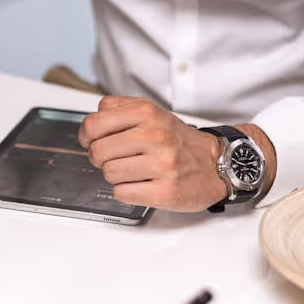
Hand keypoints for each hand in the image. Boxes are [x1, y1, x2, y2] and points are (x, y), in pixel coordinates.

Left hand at [79, 96, 226, 211]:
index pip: (93, 124)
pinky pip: (121, 193)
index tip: (93, 141)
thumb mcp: (151, 112)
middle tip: (116, 158)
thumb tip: (89, 126)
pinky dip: (126, 191)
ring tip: (133, 171)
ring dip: (116, 175)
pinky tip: (142, 183)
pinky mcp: (165, 191)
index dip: (87, 136)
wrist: (216, 163)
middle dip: (101, 158)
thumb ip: (118, 110)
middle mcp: (156, 136)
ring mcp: (162, 165)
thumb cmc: (178, 140)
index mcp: (147, 114)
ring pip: (108, 173)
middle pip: (97, 151)